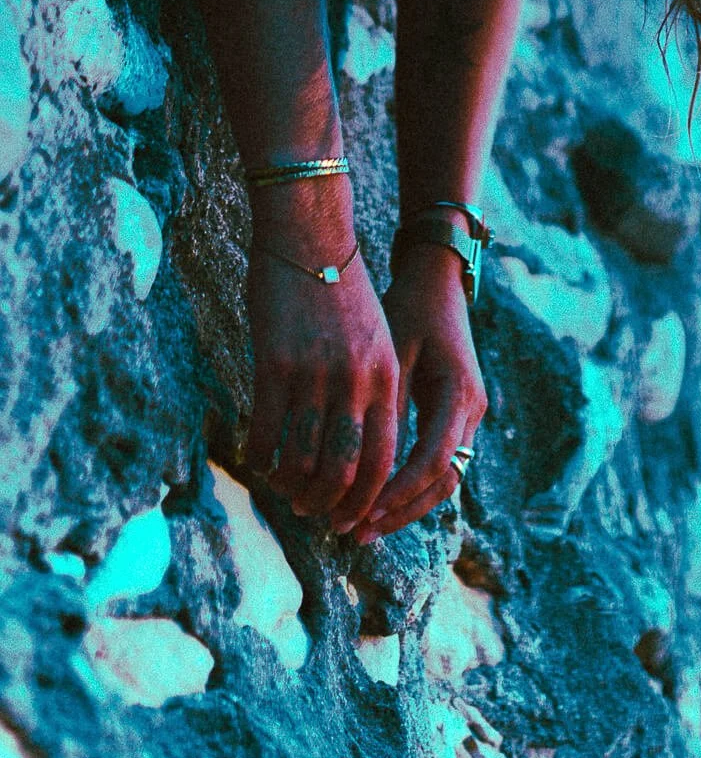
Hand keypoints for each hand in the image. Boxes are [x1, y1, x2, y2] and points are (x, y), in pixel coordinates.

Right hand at [243, 220, 398, 521]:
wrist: (310, 236)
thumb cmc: (343, 290)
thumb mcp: (377, 340)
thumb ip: (374, 388)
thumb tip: (361, 445)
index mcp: (387, 377)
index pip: (383, 459)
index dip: (367, 500)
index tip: (352, 520)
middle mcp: (356, 381)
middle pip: (345, 471)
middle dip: (329, 506)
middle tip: (314, 516)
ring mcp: (314, 374)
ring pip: (303, 458)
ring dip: (292, 487)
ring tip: (284, 492)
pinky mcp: (274, 364)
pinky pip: (266, 431)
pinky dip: (260, 456)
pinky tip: (256, 460)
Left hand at [343, 247, 487, 541]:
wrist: (437, 280)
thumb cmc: (410, 307)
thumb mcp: (392, 349)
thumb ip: (385, 401)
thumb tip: (361, 457)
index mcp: (459, 393)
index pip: (433, 461)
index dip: (398, 493)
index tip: (362, 512)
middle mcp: (471, 409)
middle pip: (443, 481)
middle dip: (401, 511)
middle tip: (355, 533)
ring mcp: (468, 413)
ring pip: (443, 477)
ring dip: (405, 505)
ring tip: (362, 525)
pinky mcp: (455, 413)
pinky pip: (437, 460)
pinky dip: (409, 484)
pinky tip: (375, 498)